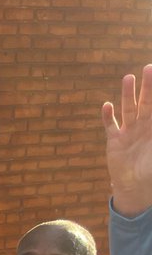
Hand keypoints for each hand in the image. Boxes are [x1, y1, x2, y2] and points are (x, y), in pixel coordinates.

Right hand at [103, 64, 151, 217]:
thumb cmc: (150, 170)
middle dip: (147, 86)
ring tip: (128, 78)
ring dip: (128, 94)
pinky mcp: (114, 141)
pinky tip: (107, 106)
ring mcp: (128, 132)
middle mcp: (143, 126)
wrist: (135, 187)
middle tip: (149, 68)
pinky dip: (108, 116)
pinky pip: (110, 126)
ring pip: (128, 109)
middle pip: (145, 102)